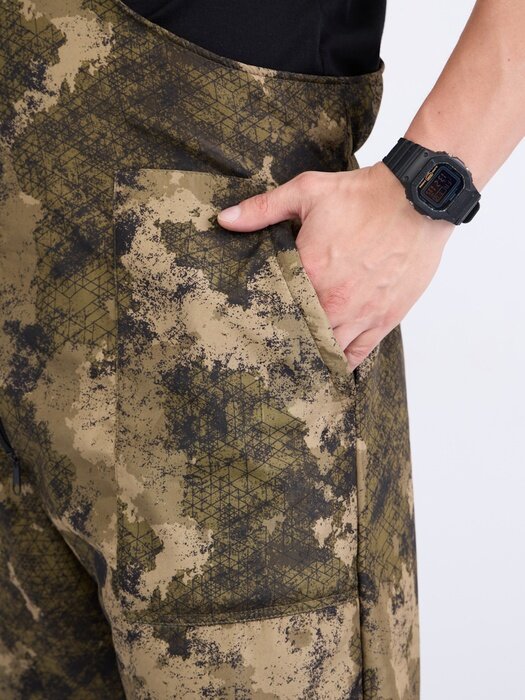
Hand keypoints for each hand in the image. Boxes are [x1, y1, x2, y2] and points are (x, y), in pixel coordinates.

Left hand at [217, 161, 455, 371]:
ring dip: (311, 355)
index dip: (262, 320)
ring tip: (295, 361)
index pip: (275, 309)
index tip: (250, 327)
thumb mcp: (307, 192)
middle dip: (285, 342)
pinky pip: (358, 354)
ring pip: (327, 350)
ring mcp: (360, 314)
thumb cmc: (363, 196)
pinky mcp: (384, 319)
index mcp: (309, 273)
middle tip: (269, 350)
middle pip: (300, 336)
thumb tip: (225, 219)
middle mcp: (333, 301)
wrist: (417, 199)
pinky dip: (341, 362)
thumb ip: (263, 209)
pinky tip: (328, 366)